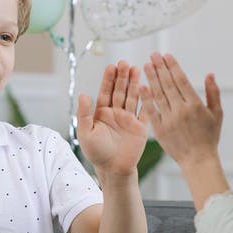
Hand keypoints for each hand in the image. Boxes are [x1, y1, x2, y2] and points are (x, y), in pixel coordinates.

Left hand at [77, 60, 148, 177]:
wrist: (114, 170)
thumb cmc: (97, 154)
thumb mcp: (86, 133)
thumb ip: (84, 114)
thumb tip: (83, 95)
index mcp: (102, 113)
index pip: (105, 92)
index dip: (108, 79)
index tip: (111, 66)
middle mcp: (116, 113)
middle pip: (120, 91)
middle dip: (122, 77)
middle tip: (125, 62)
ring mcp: (129, 119)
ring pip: (132, 97)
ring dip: (134, 83)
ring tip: (137, 68)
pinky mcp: (140, 127)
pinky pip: (145, 111)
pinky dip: (147, 100)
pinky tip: (149, 87)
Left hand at [140, 52, 222, 168]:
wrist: (199, 160)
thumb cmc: (209, 137)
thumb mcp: (217, 114)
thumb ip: (213, 93)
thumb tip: (210, 74)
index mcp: (195, 105)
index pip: (181, 80)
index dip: (173, 66)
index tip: (166, 55)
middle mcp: (181, 110)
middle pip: (168, 84)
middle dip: (160, 67)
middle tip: (153, 54)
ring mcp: (170, 119)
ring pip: (159, 94)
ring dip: (152, 78)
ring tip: (146, 65)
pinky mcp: (160, 129)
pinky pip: (152, 111)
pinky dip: (147, 99)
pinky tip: (142, 86)